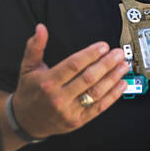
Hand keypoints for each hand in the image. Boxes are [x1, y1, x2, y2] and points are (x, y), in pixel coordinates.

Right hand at [10, 24, 129, 139]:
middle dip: (106, 64)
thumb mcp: (27, 68)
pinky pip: (99, 108)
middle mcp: (59, 98)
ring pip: (96, 92)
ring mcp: (69, 111)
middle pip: (88, 78)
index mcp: (47, 82)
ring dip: (113, 78)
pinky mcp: (78, 121)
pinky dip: (113, 95)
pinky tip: (121, 84)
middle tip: (118, 54)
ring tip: (123, 66)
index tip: (103, 46)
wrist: (26, 121)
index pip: (73, 65)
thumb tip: (41, 29)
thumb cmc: (30, 92)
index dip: (91, 54)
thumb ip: (35, 47)